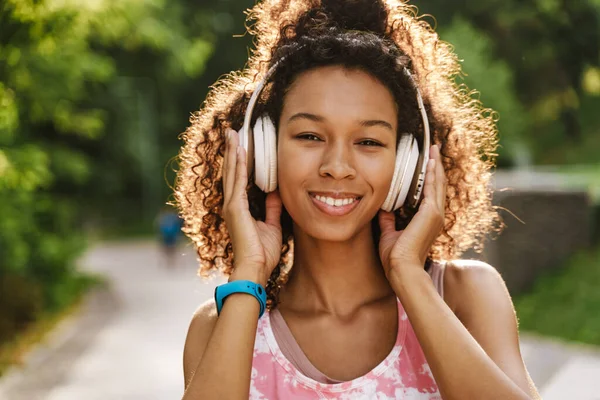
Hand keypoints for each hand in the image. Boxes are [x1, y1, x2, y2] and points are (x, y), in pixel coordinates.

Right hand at [222, 129, 282, 284]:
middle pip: (231, 171)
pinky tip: (240, 150)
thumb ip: (272, 208)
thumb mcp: (272, 226)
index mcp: (239, 208)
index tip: (241, 144)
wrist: (255, 270)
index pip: (238, 179)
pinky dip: (238, 165)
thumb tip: (276, 192)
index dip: (239, 161)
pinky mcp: (235, 208)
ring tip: (233, 133)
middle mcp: (232, 204)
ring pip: (231, 172)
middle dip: (232, 150)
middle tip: (232, 131)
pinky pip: (237, 181)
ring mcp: (231, 205)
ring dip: (233, 151)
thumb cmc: (263, 253)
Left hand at [378, 144, 446, 277]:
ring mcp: (435, 214)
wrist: (401, 270)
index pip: (430, 192)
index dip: (429, 176)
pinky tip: (431, 161)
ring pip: (437, 183)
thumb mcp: (388, 233)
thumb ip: (388, 219)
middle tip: (434, 148)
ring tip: (434, 148)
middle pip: (437, 184)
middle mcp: (435, 215)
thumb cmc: (395, 258)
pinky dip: (432, 174)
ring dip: (435, 165)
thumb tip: (383, 208)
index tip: (426, 162)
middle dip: (435, 165)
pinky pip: (433, 188)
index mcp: (426, 220)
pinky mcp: (432, 213)